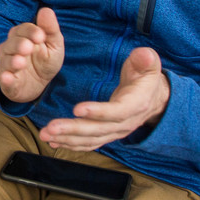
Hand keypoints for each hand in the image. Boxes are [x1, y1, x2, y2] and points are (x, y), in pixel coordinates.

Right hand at [0, 7, 64, 103]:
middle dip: (18, 44)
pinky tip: (8, 78)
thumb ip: (50, 29)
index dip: (30, 31)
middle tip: (28, 47)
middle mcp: (11, 49)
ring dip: (11, 61)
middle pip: (11, 44)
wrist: (40, 85)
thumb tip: (46, 10)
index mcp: (22, 37)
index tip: (41, 36)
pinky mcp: (8, 83)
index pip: (22, 30)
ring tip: (20, 62)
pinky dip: (5, 79)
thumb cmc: (44, 61)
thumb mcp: (54, 45)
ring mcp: (7, 66)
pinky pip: (4, 80)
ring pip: (5, 61)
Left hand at [39, 47, 169, 150]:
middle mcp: (125, 123)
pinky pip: (88, 143)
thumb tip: (143, 55)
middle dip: (73, 129)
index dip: (98, 112)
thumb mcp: (149, 64)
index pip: (117, 112)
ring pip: (90, 139)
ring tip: (45, 134)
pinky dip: (70, 144)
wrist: (153, 98)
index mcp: (136, 104)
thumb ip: (145, 60)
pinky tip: (53, 141)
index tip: (77, 109)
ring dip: (67, 139)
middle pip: (98, 130)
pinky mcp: (106, 135)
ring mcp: (115, 132)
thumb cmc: (146, 77)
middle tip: (50, 127)